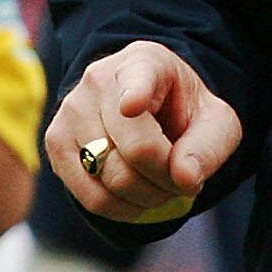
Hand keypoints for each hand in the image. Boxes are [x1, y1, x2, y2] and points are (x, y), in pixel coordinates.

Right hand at [45, 41, 240, 224]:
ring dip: (148, 197)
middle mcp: (98, 80)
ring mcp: (71, 110)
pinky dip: (122, 209)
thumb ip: (208, 147)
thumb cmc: (183, 113)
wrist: (148, 111)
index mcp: (145, 62)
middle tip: (182, 179)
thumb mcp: (216, 122)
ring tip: (160, 184)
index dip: (136, 94)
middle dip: (169, 179)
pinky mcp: (56, 142)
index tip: (133, 105)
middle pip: (137, 150)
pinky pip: (90, 196)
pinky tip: (137, 198)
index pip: (138, 80)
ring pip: (112, 178)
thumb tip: (183, 177)